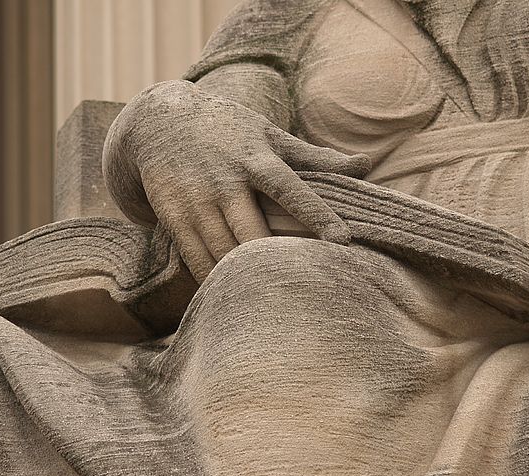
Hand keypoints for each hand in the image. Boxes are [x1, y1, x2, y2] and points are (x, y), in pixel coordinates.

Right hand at [102, 80, 371, 281]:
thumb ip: (317, 158)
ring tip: (271, 301)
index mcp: (257, 159)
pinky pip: (195, 256)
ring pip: (223, 250)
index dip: (317, 214)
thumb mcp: (271, 136)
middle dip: (274, 262)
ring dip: (243, 277)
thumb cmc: (230, 132)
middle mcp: (226, 180)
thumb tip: (369, 165)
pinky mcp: (173, 214)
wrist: (159, 120)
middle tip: (304, 292)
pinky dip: (213, 277)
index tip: (344, 240)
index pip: (291, 189)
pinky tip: (231, 294)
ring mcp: (196, 199)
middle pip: (252, 232)